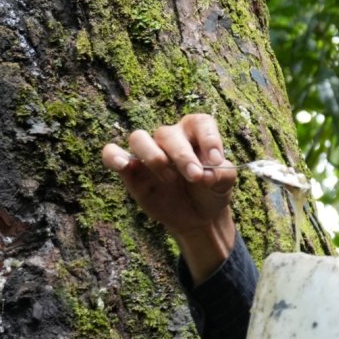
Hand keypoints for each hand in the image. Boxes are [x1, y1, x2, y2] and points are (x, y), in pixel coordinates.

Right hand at [101, 112, 236, 282]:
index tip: (216, 160)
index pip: (200, 123)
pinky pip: (113, 154)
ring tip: (169, 178)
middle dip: (182, 156)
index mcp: (196, 134)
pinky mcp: (131, 171)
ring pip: (138, 138)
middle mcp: (171, 139)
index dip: (208, 138)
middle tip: (195, 176)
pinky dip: (114, 156)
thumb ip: (222, 175)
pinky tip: (124, 166)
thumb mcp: (225, 184)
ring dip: (153, 156)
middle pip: (168, 134)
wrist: (198, 216)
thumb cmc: (212, 191)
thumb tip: (207, 173)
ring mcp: (149, 153)